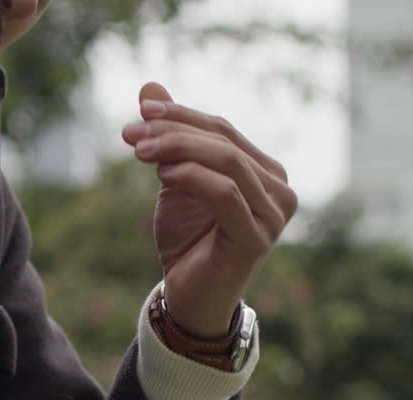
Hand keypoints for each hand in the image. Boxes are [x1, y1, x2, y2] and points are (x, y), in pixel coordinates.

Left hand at [122, 82, 297, 336]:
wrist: (188, 298)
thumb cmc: (187, 240)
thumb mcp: (173, 179)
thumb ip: (169, 136)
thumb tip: (149, 87)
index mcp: (265, 172)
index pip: (223, 130)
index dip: (182, 116)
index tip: (140, 112)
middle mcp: (279, 190)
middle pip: (225, 142)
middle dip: (175, 130)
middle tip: (132, 131)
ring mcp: (273, 216)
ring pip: (228, 162)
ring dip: (179, 149)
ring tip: (140, 151)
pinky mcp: (256, 239)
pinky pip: (226, 194)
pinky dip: (193, 177)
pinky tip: (164, 174)